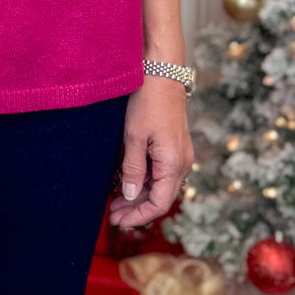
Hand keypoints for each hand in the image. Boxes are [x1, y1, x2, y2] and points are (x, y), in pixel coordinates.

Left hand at [108, 76, 193, 230]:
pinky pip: (162, 172)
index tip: (118, 221)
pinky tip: (127, 181)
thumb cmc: (148, 102)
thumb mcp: (134, 137)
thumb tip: (129, 195)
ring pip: (160, 185)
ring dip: (139, 195)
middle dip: (136, 208)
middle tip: (112, 215)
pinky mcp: (175, 146)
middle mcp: (182, 163)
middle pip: (160, 197)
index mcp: (174, 164)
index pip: (158, 204)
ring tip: (115, 201)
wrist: (162, 73)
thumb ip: (133, 169)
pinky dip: (145, 180)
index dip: (138, 216)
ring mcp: (180, 155)